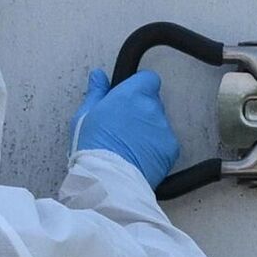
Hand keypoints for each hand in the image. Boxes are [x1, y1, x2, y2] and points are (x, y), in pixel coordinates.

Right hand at [70, 66, 180, 188]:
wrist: (109, 179)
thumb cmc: (93, 148)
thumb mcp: (85, 116)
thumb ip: (96, 92)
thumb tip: (98, 77)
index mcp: (131, 95)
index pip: (148, 78)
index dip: (139, 86)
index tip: (130, 97)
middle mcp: (151, 108)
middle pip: (153, 101)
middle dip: (141, 110)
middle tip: (123, 127)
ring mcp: (164, 128)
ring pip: (159, 123)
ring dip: (149, 129)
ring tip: (129, 145)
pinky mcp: (171, 148)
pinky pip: (166, 142)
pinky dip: (156, 147)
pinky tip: (139, 156)